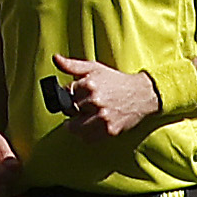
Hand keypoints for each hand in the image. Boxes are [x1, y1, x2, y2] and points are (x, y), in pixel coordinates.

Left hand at [42, 53, 158, 144]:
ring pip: (75, 128)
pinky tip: (92, 125)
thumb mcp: (94, 68)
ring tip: (83, 118)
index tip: (76, 95)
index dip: (68, 95)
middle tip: (81, 107)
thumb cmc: (115, 80)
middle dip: (72, 109)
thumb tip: (55, 58)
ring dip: (76, 124)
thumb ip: (72, 65)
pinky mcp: (109, 130)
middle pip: (69, 111)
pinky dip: (86, 135)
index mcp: (90, 84)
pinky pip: (88, 139)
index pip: (65, 93)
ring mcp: (103, 117)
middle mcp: (95, 101)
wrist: (142, 94)